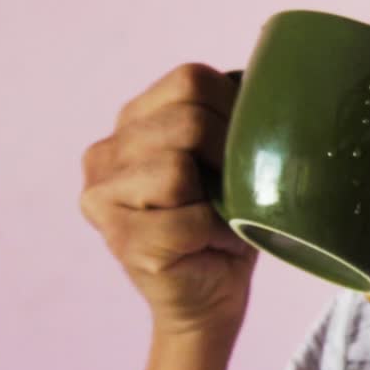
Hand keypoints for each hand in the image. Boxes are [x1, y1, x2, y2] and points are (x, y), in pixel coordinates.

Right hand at [81, 63, 255, 339]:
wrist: (213, 299)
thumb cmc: (228, 225)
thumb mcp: (233, 159)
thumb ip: (234, 115)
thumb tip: (268, 70)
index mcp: (133, 121)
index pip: (191, 80)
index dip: (234, 112)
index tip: (246, 150)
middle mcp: (104, 153)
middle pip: (187, 121)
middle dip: (229, 158)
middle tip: (235, 193)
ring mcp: (101, 196)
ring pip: (177, 167)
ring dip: (218, 201)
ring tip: (217, 221)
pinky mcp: (119, 238)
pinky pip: (185, 220)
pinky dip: (212, 235)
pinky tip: (207, 246)